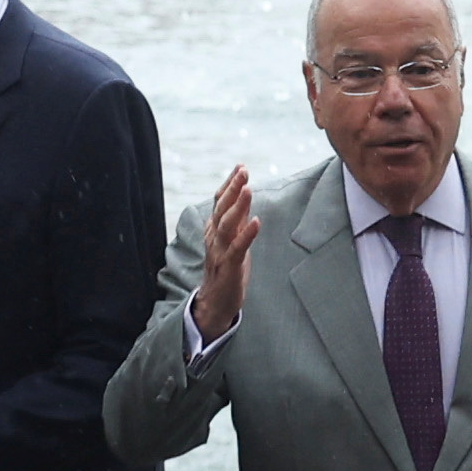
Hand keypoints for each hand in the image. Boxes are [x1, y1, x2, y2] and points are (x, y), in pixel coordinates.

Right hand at [191, 165, 257, 344]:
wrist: (215, 303)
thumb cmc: (226, 269)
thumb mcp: (232, 240)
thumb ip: (237, 220)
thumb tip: (244, 196)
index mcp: (214, 230)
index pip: (220, 203)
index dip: (229, 185)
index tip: (240, 167)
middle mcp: (214, 238)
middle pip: (221, 209)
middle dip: (232, 189)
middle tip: (243, 171)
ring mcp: (220, 252)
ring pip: (226, 226)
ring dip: (237, 207)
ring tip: (247, 190)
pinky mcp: (228, 268)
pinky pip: (237, 249)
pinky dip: (246, 235)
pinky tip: (256, 222)